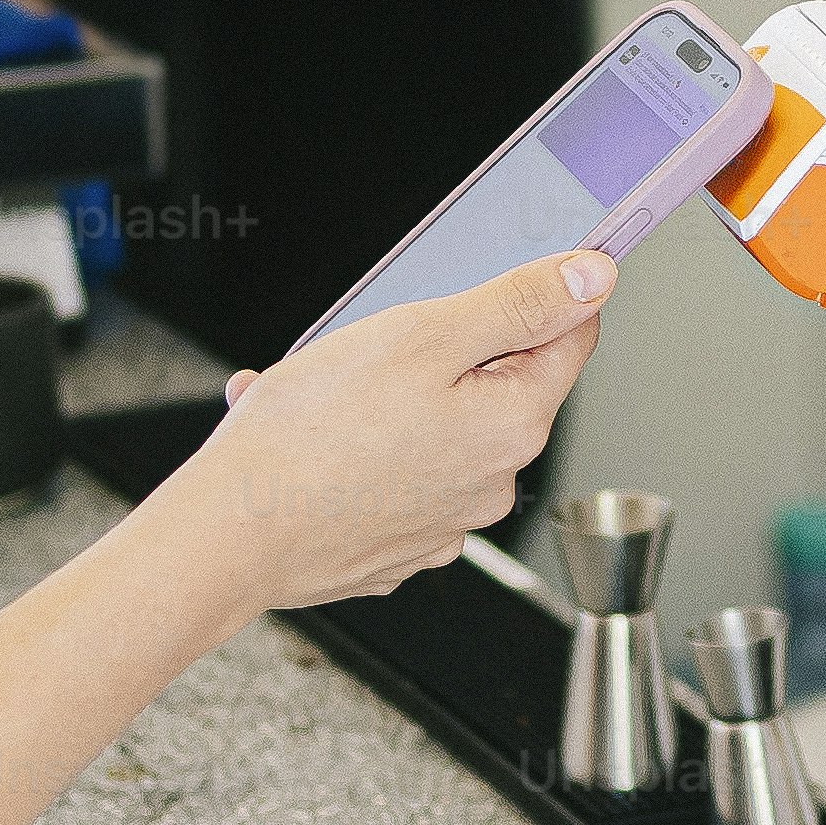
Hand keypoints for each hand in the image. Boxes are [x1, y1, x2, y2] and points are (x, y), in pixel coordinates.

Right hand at [170, 252, 612, 611]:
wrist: (232, 533)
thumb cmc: (312, 436)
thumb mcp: (423, 335)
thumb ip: (516, 304)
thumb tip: (593, 279)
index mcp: (513, 425)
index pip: (568, 337)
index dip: (533, 296)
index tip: (491, 283)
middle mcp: (492, 483)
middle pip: (497, 382)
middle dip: (442, 351)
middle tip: (371, 346)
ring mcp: (444, 523)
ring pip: (438, 428)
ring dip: (390, 400)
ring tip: (320, 393)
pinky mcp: (396, 545)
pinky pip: (395, 475)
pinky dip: (362, 450)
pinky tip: (313, 438)